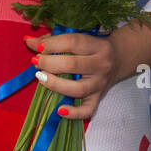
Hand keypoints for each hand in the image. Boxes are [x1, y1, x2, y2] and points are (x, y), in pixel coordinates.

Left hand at [24, 15, 150, 119]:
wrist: (122, 57)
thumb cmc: (95, 46)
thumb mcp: (83, 38)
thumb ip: (56, 39)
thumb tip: (28, 41)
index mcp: (98, 45)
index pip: (72, 42)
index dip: (51, 44)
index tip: (36, 46)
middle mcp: (102, 64)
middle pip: (71, 65)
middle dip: (48, 63)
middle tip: (36, 61)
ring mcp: (100, 83)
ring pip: (77, 89)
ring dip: (54, 84)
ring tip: (41, 77)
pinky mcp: (99, 97)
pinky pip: (87, 110)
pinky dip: (73, 113)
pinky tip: (59, 110)